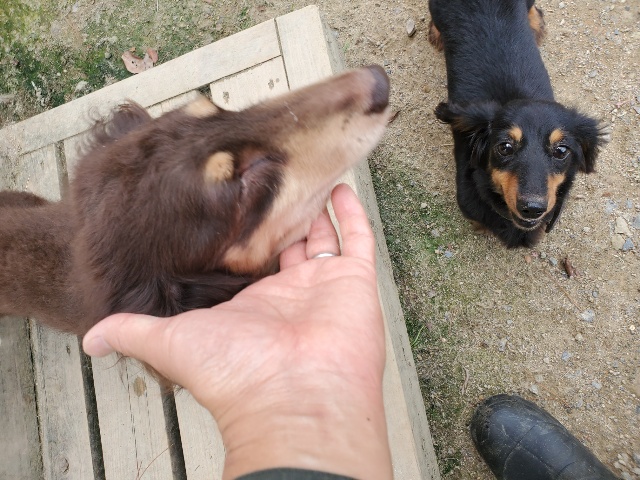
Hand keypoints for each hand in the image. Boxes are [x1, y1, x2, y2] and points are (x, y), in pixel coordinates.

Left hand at [83, 183, 391, 479]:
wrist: (293, 395)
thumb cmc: (235, 374)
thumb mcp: (169, 342)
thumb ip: (133, 331)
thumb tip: (92, 339)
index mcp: (251, 306)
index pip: (247, 263)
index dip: (242, 236)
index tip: (231, 203)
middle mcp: (289, 295)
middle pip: (285, 245)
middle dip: (279, 216)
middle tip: (270, 180)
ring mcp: (323, 287)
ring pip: (322, 238)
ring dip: (315, 209)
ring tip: (302, 175)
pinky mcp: (354, 281)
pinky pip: (358, 240)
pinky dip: (353, 214)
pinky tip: (340, 188)